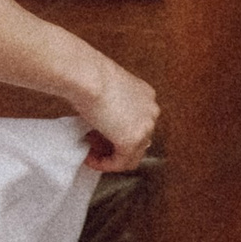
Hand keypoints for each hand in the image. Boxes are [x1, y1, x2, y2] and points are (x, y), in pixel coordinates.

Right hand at [74, 56, 157, 173]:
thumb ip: (111, 107)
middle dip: (114, 146)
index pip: (138, 123)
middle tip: (94, 144)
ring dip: (111, 157)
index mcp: (146, 96)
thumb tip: (101, 124)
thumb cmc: (90, 76)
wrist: (89, 77)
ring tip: (92, 153)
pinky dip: (106, 164)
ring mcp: (145, 127)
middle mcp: (151, 111)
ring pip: (132, 154)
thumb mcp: (106, 90)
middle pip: (138, 140)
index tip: (99, 134)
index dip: (117, 132)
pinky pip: (121, 162)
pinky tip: (91, 159)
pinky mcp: (132, 141)